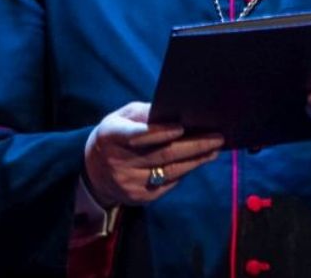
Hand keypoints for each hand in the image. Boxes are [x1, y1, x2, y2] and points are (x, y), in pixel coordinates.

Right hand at [83, 102, 223, 206]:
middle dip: (193, 146)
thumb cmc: (116, 135)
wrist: (94, 170)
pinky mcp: (137, 197)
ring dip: (195, 161)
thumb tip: (177, 112)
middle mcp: (117, 161)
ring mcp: (128, 182)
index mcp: (110, 135)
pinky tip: (197, 162)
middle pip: (162, 154)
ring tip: (214, 150)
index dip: (159, 132)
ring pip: (169, 172)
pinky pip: (167, 184)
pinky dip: (184, 173)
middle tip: (216, 138)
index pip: (137, 135)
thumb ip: (146, 114)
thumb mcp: (122, 117)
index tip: (182, 128)